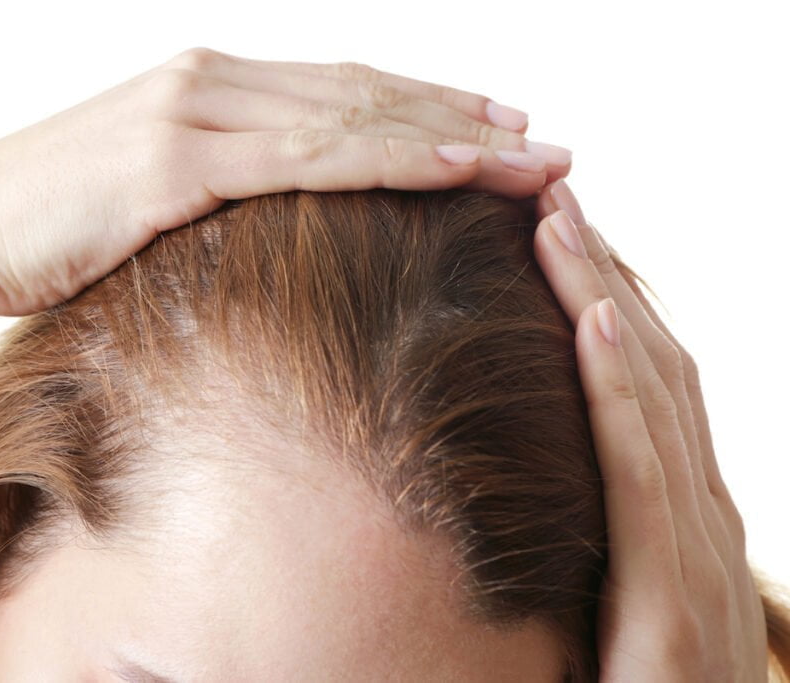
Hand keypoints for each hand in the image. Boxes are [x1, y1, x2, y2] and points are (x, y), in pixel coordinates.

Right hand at [0, 46, 571, 316]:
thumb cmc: (42, 222)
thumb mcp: (141, 197)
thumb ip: (212, 190)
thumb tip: (268, 224)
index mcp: (211, 88)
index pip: (343, 92)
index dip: (427, 105)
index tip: (497, 127)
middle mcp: (216, 83)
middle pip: (367, 95)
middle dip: (466, 116)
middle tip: (547, 138)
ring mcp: (199, 115)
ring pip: (355, 118)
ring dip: (455, 134)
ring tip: (534, 155)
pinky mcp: (180, 162)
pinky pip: (309, 159)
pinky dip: (390, 158)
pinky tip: (456, 165)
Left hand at [533, 180, 768, 680]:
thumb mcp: (608, 600)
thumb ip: (594, 533)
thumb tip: (540, 463)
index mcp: (681, 516)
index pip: (645, 381)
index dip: (604, 300)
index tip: (555, 233)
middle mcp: (701, 518)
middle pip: (652, 366)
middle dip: (601, 275)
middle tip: (551, 193)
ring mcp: (697, 555)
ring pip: (650, 397)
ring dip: (603, 301)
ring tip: (559, 219)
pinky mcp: (672, 600)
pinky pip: (642, 474)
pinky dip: (620, 390)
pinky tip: (590, 321)